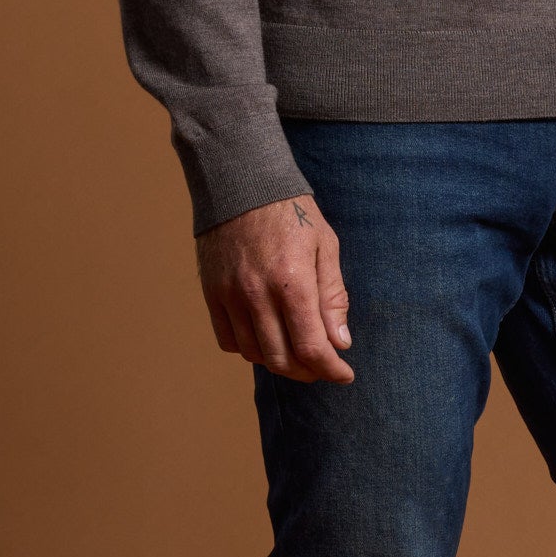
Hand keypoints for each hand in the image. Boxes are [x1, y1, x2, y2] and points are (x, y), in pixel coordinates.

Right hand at [195, 194, 354, 381]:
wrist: (242, 182)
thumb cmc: (291, 212)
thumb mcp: (325, 246)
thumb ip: (333, 297)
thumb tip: (340, 343)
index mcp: (293, 281)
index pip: (311, 347)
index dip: (331, 369)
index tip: (344, 374)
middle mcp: (257, 294)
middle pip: (282, 359)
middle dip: (309, 372)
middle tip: (323, 366)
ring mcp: (230, 295)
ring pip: (254, 354)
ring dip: (280, 362)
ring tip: (297, 352)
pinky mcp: (211, 293)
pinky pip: (228, 340)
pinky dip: (250, 349)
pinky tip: (266, 337)